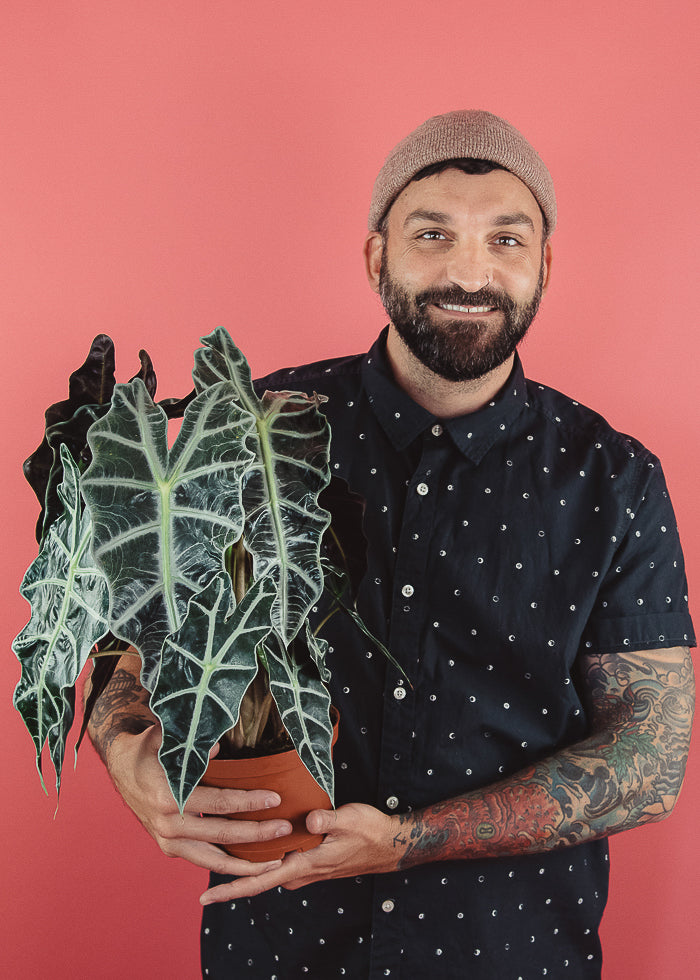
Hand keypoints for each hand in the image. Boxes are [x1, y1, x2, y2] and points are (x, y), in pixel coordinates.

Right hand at [105, 723, 292, 876]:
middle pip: (222, 834)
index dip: (249, 802)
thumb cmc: (149, 749)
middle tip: (285, 830)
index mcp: (169, 799)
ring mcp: (168, 841)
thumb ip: (193, 744)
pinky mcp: (170, 849)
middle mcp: (169, 826)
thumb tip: (220, 748)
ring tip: (274, 863)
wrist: (122, 768)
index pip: (219, 803)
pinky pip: (203, 861)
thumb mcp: (165, 739)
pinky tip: (250, 866)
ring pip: (213, 860)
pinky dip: (227, 866)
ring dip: (246, 864)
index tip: (275, 799)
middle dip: (257, 834)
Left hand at [200, 802, 399, 903]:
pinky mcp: (306, 860)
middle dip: (227, 878)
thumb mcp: (350, 820)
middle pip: (255, 879)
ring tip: (214, 851)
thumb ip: (328, 820)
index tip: (205, 897)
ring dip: (242, 868)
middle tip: (197, 865)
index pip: (261, 882)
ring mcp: (302, 868)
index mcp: (304, 865)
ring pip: (265, 871)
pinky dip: (258, 859)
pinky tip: (246, 844)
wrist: (388, 844)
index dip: (232, 889)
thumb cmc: (369, 832)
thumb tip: (310, 820)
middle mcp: (299, 871)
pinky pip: (275, 863)